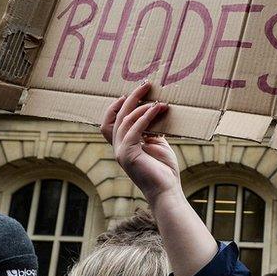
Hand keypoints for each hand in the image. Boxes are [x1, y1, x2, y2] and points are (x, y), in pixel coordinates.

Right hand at [101, 82, 179, 202]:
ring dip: (142, 107)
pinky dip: (146, 117)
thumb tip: (155, 112)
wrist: (166, 190)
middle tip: (146, 85)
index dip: (117, 106)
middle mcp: (118, 148)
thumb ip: (151, 130)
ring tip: (158, 100)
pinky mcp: (128, 155)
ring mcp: (121, 152)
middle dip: (131, 98)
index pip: (110, 122)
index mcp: (122, 145)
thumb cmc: (164, 170)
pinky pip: (134, 130)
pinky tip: (157, 109)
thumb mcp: (157, 144)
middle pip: (116, 116)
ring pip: (125, 121)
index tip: (133, 93)